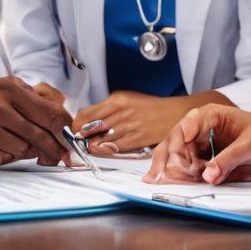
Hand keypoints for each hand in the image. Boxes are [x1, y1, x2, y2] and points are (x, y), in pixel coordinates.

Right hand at [0, 76, 70, 166]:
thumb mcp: (2, 88)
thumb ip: (27, 102)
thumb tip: (55, 122)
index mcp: (15, 88)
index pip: (52, 111)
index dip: (65, 130)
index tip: (69, 141)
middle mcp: (5, 101)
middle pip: (43, 130)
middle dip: (55, 148)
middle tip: (60, 157)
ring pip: (24, 145)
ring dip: (28, 153)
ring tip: (24, 151)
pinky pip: (3, 153)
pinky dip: (7, 156)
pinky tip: (1, 151)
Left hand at [73, 91, 193, 154]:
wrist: (176, 112)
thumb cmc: (151, 108)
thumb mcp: (128, 101)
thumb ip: (109, 109)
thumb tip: (89, 122)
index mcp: (119, 99)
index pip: (88, 112)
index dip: (77, 124)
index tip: (75, 130)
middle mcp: (123, 109)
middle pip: (92, 125)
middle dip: (83, 136)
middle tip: (79, 141)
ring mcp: (131, 123)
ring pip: (102, 137)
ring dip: (93, 144)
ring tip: (89, 147)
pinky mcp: (138, 136)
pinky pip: (116, 145)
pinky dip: (106, 149)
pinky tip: (102, 150)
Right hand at [144, 101, 250, 183]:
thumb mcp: (250, 145)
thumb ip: (229, 159)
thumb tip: (208, 176)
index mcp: (210, 115)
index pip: (187, 126)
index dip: (181, 144)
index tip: (185, 162)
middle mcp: (198, 128)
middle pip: (173, 143)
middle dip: (172, 162)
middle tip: (176, 178)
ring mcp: (195, 145)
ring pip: (172, 157)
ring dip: (171, 171)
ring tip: (176, 182)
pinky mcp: (196, 160)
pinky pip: (180, 169)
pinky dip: (177, 178)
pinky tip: (180, 184)